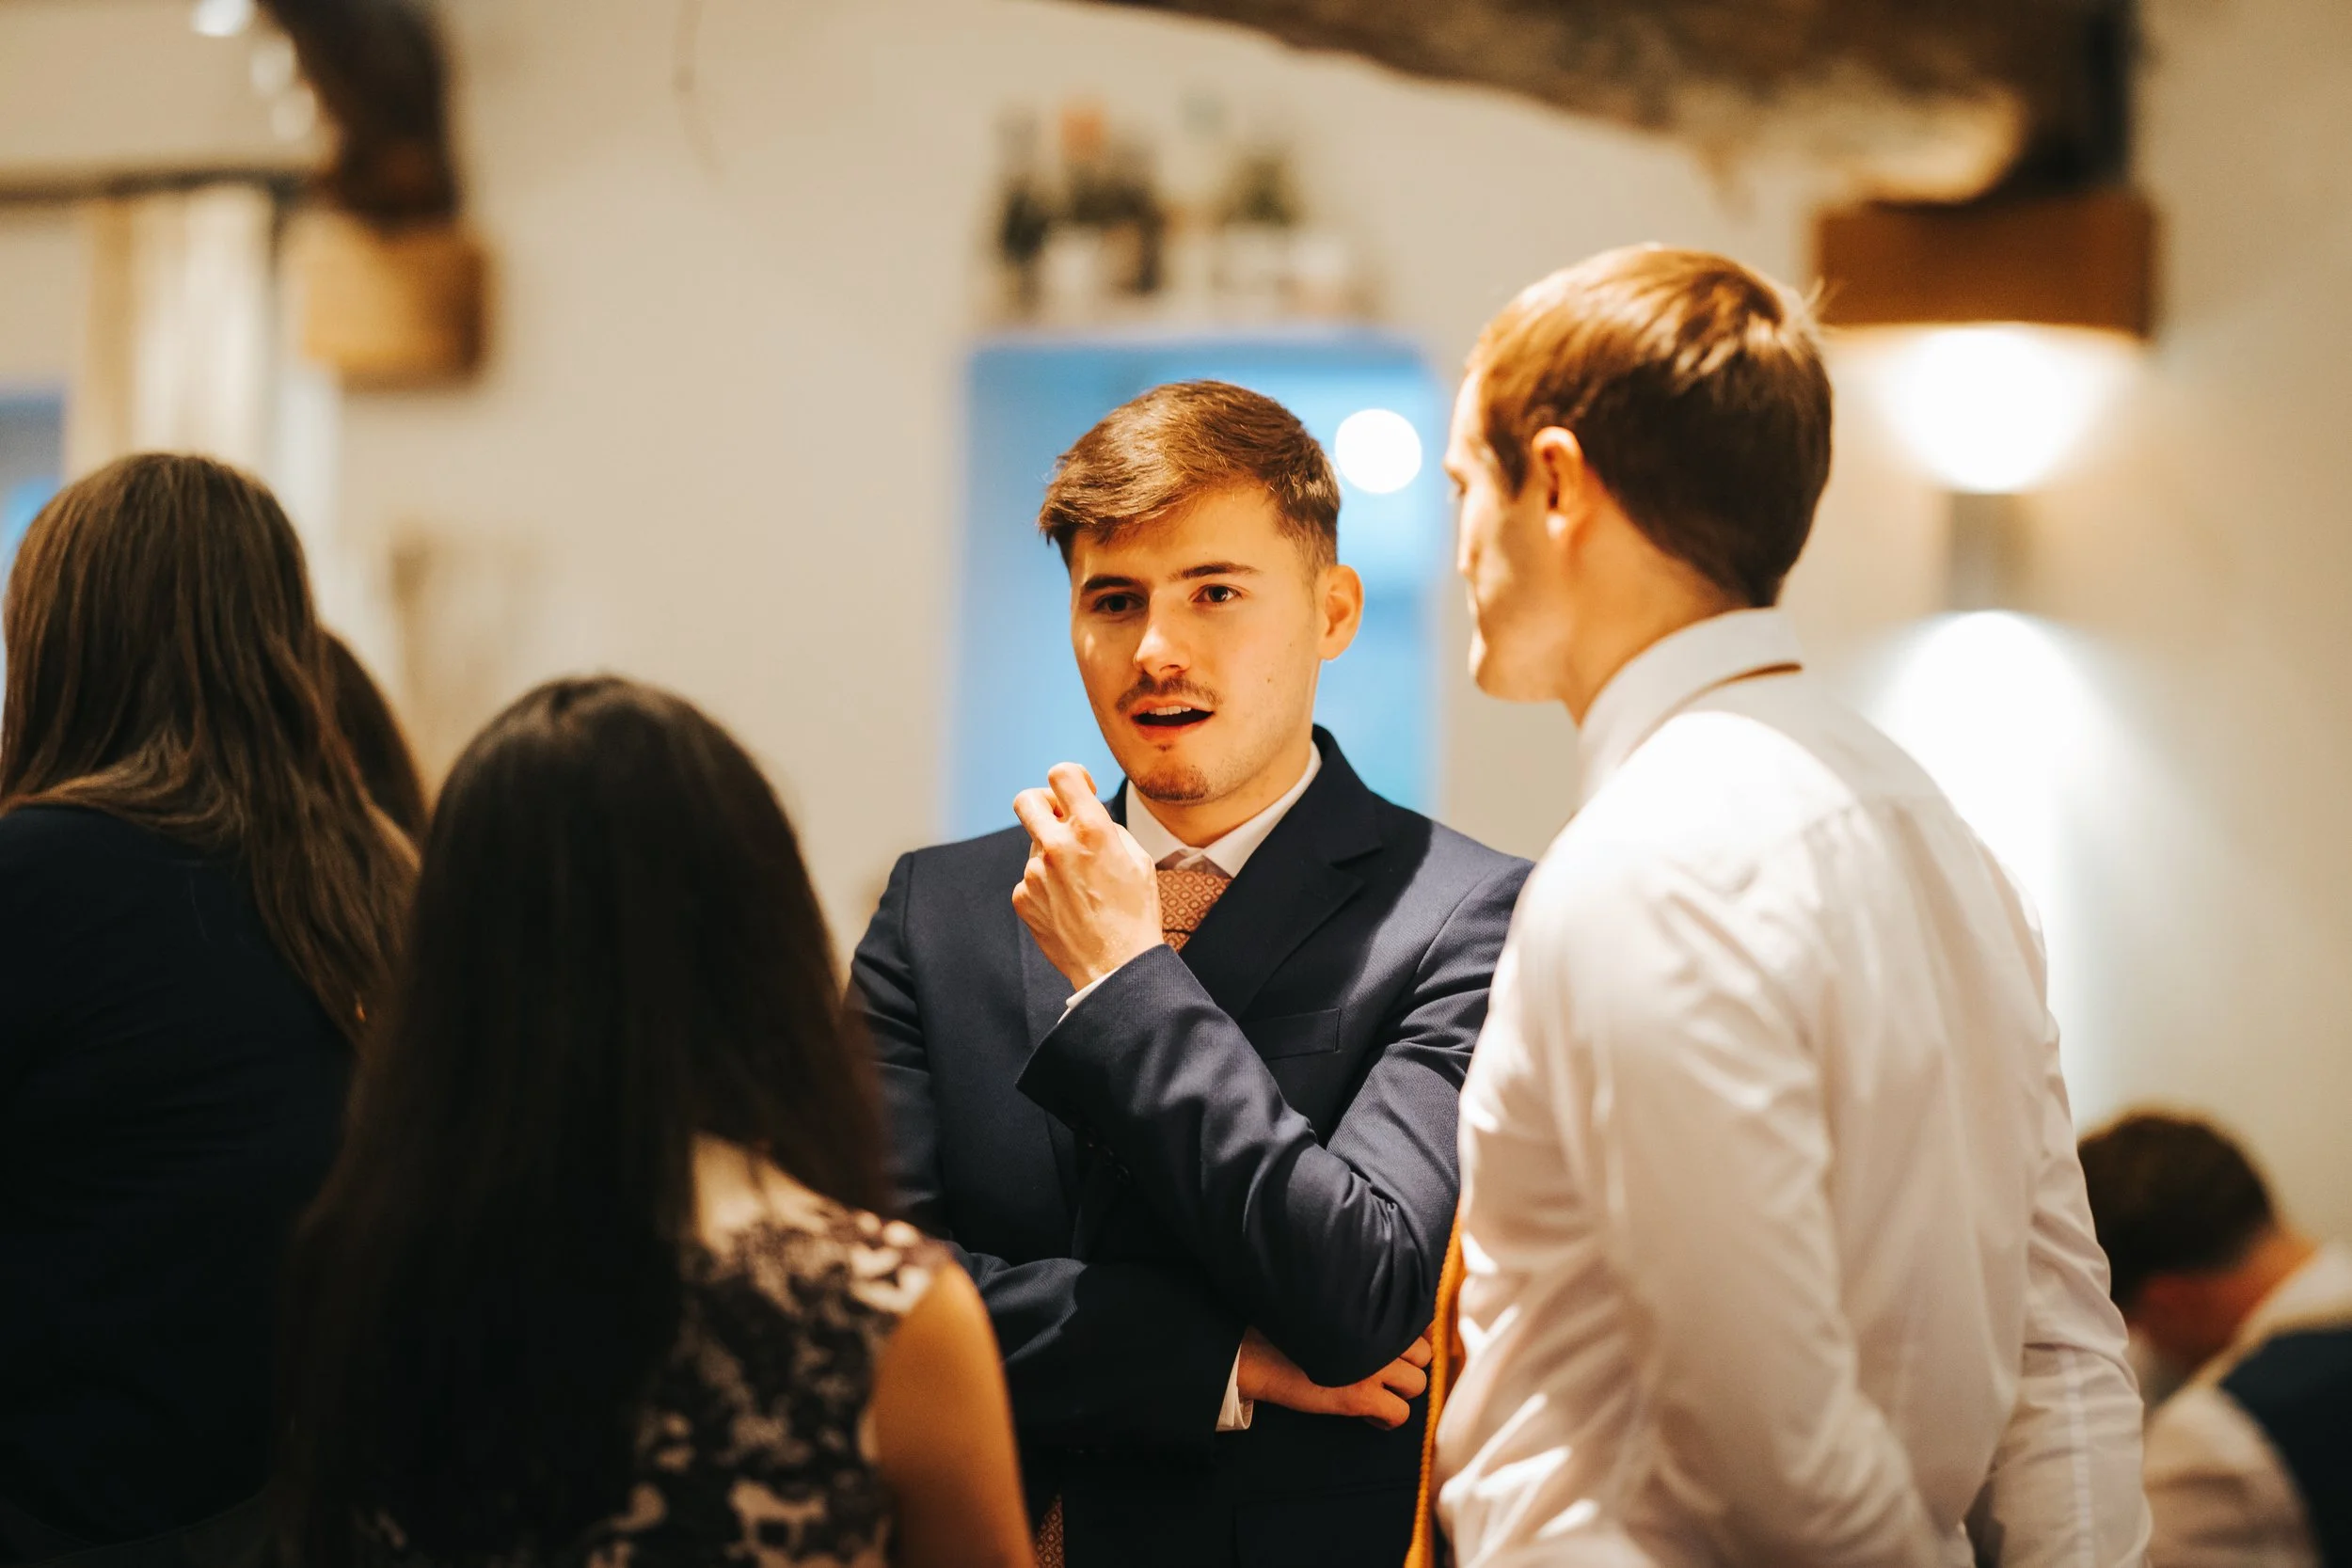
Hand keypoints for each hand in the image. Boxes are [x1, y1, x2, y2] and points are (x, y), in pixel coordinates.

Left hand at [1011, 762, 1162, 990]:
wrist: (1116, 966)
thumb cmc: (1135, 914)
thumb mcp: (1138, 860)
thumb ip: (1108, 830)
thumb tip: (1087, 818)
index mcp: (1091, 829)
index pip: (1062, 774)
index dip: (1071, 777)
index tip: (1078, 791)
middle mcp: (1057, 845)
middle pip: (1026, 799)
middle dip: (1042, 803)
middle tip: (1058, 820)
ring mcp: (1035, 872)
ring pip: (1035, 845)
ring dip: (1052, 855)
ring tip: (1080, 887)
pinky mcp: (1023, 897)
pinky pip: (1030, 878)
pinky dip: (1046, 886)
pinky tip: (1068, 906)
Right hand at [1235, 1326, 1431, 1429]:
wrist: (1257, 1353)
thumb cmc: (1292, 1328)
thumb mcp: (1336, 1309)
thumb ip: (1367, 1310)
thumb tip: (1406, 1325)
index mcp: (1373, 1309)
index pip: (1422, 1324)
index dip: (1414, 1339)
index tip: (1397, 1347)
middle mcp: (1379, 1336)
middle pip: (1424, 1355)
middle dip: (1407, 1365)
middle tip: (1383, 1371)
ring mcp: (1372, 1367)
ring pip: (1417, 1385)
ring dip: (1400, 1391)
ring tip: (1376, 1391)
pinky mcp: (1359, 1396)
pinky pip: (1399, 1415)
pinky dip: (1386, 1418)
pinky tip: (1367, 1414)